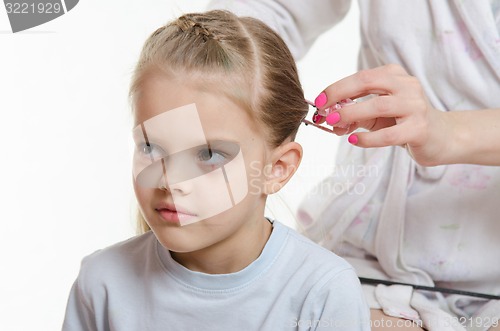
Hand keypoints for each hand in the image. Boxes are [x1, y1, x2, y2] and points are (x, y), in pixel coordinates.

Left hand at [314, 64, 449, 165]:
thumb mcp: (378, 115)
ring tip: (334, 123)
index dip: (336, 88)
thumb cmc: (404, 122)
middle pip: (368, 82)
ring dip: (352, 114)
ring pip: (378, 106)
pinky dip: (367, 138)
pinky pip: (389, 134)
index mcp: (394, 76)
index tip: (319, 101)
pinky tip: (354, 140)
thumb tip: (330, 120)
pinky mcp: (420, 129)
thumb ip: (356, 115)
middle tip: (322, 110)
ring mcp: (415, 106)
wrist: (442, 137)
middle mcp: (407, 86)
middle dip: (340, 94)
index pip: (361, 77)